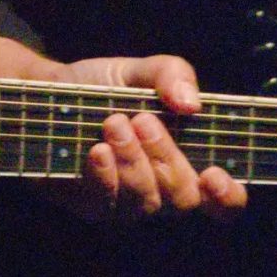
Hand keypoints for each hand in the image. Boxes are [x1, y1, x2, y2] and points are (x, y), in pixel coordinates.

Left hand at [0, 40, 247, 222]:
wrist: (48, 92)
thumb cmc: (105, 86)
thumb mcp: (140, 71)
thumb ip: (173, 75)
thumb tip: (190, 104)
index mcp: (188, 160)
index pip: (225, 201)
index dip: (228, 197)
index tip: (212, 173)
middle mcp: (163, 190)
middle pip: (183, 199)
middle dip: (166, 158)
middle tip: (142, 119)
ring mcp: (128, 203)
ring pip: (145, 202)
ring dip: (133, 161)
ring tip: (114, 123)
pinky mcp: (93, 206)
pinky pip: (108, 204)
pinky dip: (106, 175)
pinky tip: (97, 149)